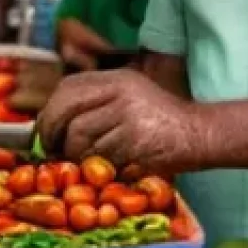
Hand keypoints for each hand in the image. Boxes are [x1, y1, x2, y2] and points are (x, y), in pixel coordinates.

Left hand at [36, 68, 209, 174]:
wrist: (202, 134)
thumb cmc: (161, 124)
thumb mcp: (129, 100)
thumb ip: (97, 104)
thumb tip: (52, 125)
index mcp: (116, 78)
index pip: (68, 87)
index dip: (50, 111)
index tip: (45, 132)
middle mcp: (120, 90)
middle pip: (66, 109)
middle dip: (52, 133)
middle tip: (52, 152)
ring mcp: (128, 112)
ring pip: (79, 136)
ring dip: (76, 156)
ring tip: (88, 163)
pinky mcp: (135, 138)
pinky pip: (99, 156)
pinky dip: (99, 167)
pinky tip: (110, 169)